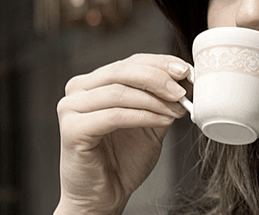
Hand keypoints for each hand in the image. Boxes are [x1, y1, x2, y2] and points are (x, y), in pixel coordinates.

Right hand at [54, 54, 191, 214]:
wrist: (104, 196)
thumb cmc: (124, 159)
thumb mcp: (151, 121)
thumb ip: (162, 99)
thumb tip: (187, 79)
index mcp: (95, 82)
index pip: (131, 62)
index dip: (161, 63)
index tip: (186, 70)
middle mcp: (78, 90)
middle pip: (124, 71)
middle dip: (159, 78)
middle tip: (183, 91)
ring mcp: (71, 108)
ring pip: (120, 92)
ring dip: (155, 99)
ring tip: (178, 109)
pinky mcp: (72, 130)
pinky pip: (115, 115)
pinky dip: (144, 115)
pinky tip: (164, 120)